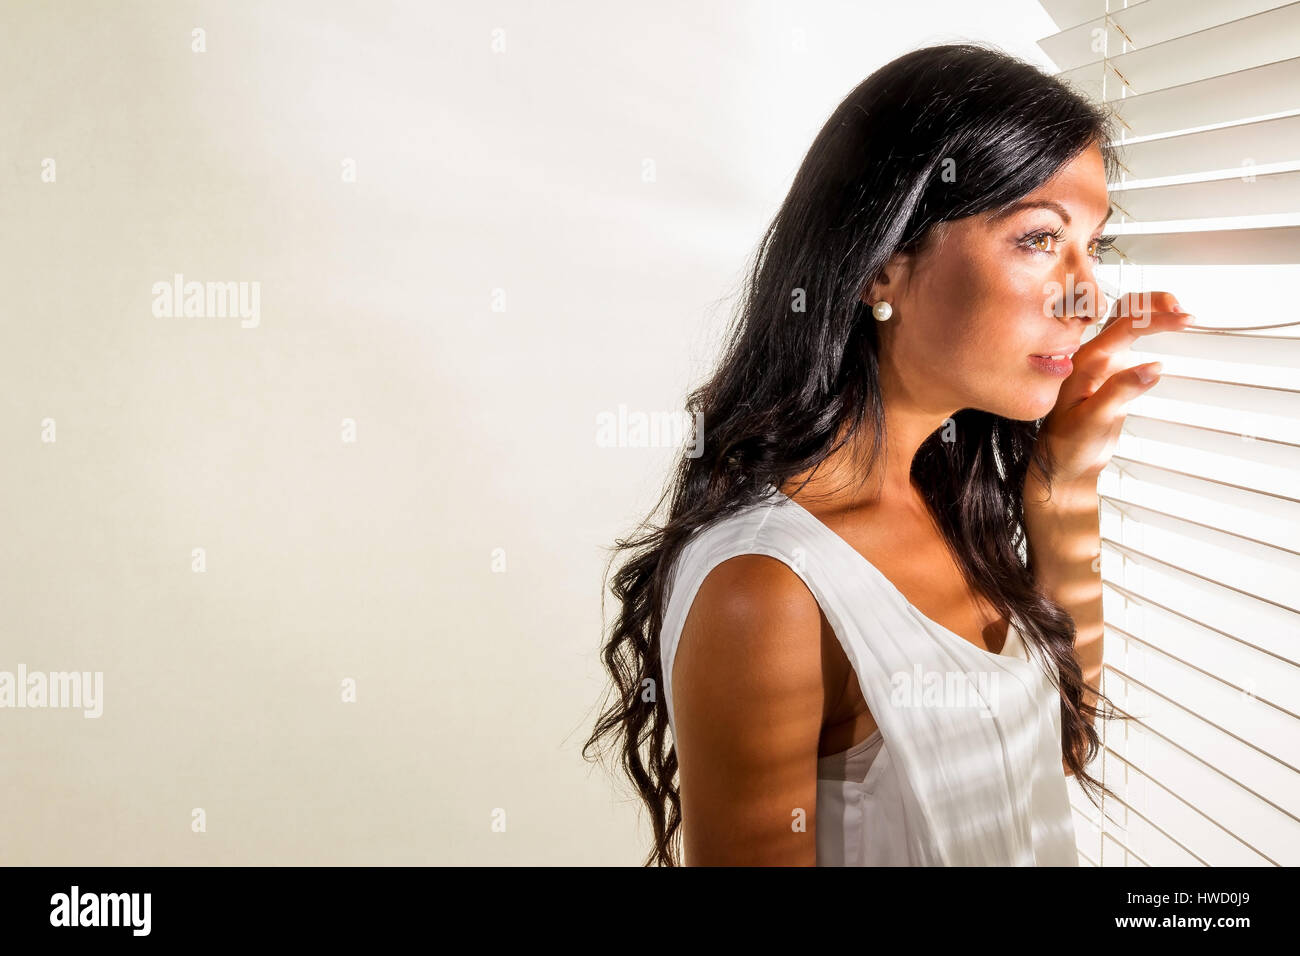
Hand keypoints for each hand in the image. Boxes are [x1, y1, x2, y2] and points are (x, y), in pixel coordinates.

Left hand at [1029, 290, 1194, 491]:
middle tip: (1185, 313)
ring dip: (1152, 312)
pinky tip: (1169, 330)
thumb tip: (1155, 367)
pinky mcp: (1115, 374)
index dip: (1155, 319)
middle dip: (1154, 305)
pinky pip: (1132, 342)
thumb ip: (1120, 392)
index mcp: (1084, 362)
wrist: (1065, 464)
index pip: (1123, 327)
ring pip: (1128, 323)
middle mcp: (1093, 357)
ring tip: (1180, 315)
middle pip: (1124, 313)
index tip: (1184, 319)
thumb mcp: (1093, 421)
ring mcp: (1104, 364)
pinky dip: (1151, 329)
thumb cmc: (1069, 445)